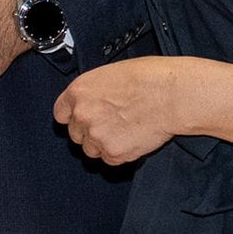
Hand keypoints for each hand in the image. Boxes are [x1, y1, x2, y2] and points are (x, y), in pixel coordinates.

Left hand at [54, 57, 202, 165]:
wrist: (172, 95)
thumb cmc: (149, 78)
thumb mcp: (110, 74)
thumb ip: (93, 92)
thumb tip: (90, 101)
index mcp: (78, 92)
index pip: (60, 114)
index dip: (73, 117)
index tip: (81, 119)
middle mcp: (82, 115)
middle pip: (75, 134)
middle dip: (90, 131)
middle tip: (112, 123)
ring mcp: (96, 136)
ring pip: (90, 150)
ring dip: (104, 144)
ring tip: (125, 129)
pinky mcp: (113, 153)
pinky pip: (109, 159)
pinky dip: (119, 153)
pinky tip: (133, 137)